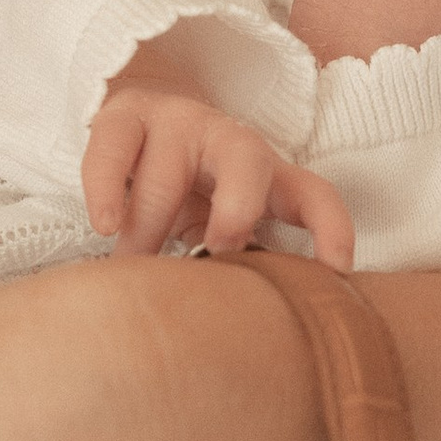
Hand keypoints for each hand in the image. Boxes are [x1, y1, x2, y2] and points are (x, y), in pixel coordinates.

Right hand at [83, 85, 353, 261]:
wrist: (136, 127)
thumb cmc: (187, 195)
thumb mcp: (219, 225)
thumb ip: (236, 259)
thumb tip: (242, 323)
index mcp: (265, 175)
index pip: (312, 193)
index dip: (331, 227)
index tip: (335, 270)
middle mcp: (227, 142)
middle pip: (247, 161)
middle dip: (238, 205)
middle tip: (219, 249)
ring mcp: (176, 123)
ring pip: (167, 171)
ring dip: (148, 227)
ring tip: (132, 268)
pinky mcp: (125, 117)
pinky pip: (114, 149)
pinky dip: (107, 189)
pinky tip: (105, 225)